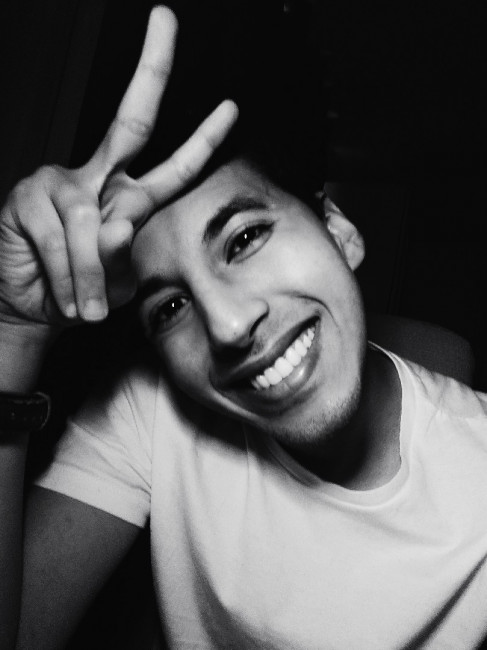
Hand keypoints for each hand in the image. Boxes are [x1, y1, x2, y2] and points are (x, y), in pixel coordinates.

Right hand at [0, 6, 237, 327]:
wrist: (33, 308)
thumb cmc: (80, 292)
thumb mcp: (115, 284)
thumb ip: (122, 259)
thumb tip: (116, 224)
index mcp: (128, 197)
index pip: (172, 165)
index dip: (202, 139)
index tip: (231, 108)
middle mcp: (98, 178)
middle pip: (131, 119)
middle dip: (153, 68)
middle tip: (166, 18)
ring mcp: (61, 182)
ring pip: (92, 223)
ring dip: (90, 276)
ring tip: (84, 308)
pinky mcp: (27, 198)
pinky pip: (59, 238)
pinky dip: (66, 276)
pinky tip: (64, 294)